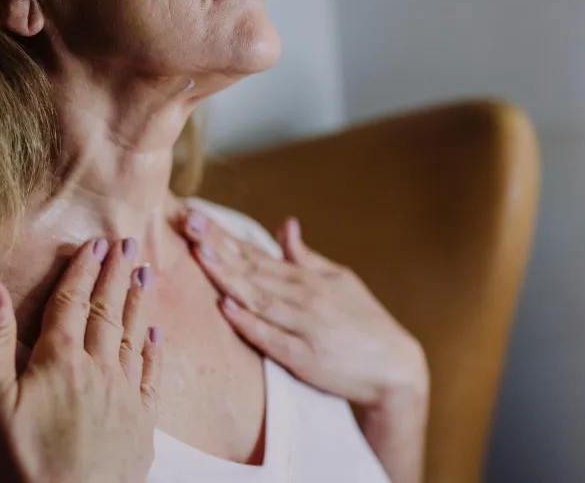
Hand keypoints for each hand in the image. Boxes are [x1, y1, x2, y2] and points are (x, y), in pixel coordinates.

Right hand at [0, 239, 161, 482]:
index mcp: (59, 361)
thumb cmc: (16, 466)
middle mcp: (98, 370)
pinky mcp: (141, 426)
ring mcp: (124, 398)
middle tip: (129, 243)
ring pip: (133, 336)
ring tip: (148, 272)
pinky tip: (158, 335)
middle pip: (107, 311)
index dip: (83, 269)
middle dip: (117, 274)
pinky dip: (155, 352)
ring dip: (139, 302)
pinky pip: (151, 377)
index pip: (72, 302)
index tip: (96, 243)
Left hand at [181, 210, 427, 482]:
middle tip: (188, 223)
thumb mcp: (340, 280)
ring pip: (257, 297)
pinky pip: (271, 338)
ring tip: (200, 254)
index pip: (256, 253)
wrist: (396, 368)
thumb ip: (306, 257)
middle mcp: (304, 297)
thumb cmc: (364, 322)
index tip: (196, 216)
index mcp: (308, 278)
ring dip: (227, 275)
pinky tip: (226, 306)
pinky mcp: (304, 358)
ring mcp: (303, 327)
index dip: (224, 235)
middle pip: (251, 269)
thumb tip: (286, 225)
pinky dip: (248, 322)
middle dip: (217, 245)